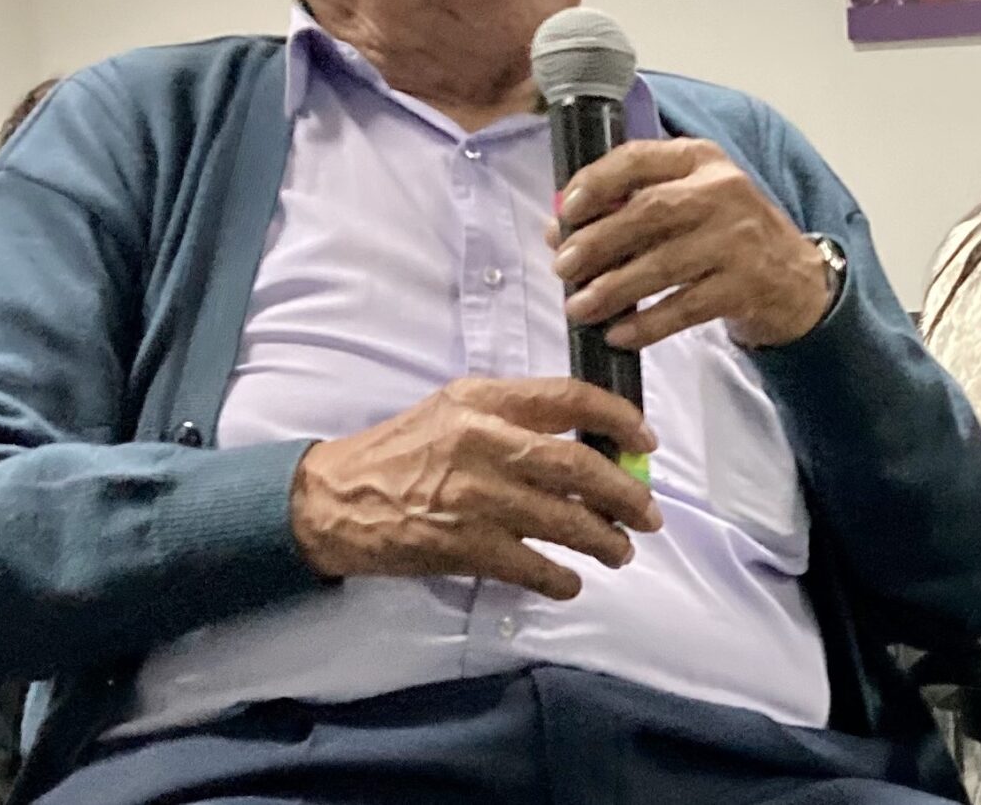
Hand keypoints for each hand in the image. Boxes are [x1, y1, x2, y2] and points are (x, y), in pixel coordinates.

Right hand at [289, 377, 662, 599]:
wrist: (332, 500)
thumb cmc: (398, 452)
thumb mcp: (453, 409)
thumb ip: (512, 415)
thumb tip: (584, 439)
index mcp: (484, 400)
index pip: (569, 399)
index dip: (619, 420)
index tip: (645, 441)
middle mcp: (483, 442)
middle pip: (578, 466)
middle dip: (625, 494)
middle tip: (649, 514)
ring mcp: (474, 496)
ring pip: (563, 520)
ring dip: (603, 540)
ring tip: (621, 552)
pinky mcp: (462, 544)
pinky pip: (531, 565)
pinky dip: (560, 577)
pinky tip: (571, 581)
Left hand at [550, 138, 833, 349]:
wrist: (796, 279)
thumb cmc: (726, 235)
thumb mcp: (690, 202)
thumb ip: (629, 207)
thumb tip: (557, 231)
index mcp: (701, 159)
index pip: (637, 158)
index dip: (594, 183)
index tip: (565, 212)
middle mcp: (723, 191)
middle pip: (647, 212)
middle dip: (597, 242)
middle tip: (563, 268)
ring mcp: (738, 239)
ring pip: (662, 264)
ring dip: (613, 289)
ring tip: (579, 307)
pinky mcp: (746, 285)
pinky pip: (684, 307)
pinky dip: (647, 324)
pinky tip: (618, 334)